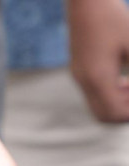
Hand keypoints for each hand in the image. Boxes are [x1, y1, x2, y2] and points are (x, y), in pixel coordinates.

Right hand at [68, 0, 128, 121]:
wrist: (85, 3)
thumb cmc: (112, 19)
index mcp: (98, 77)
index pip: (114, 113)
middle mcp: (84, 81)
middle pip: (104, 116)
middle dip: (125, 112)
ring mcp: (79, 76)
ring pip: (98, 106)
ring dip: (118, 103)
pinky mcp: (80, 69)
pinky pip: (94, 93)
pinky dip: (111, 93)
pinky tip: (123, 78)